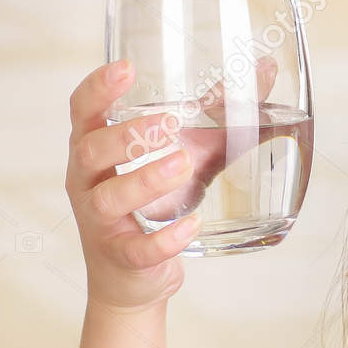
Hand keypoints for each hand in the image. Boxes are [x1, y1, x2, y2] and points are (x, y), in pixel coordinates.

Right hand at [63, 56, 279, 314]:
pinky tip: (192, 225)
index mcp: (95, 148)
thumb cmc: (155, 203)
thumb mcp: (188, 151)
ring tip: (182, 164)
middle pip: (91, 150)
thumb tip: (265, 68)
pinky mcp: (121, 257)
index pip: (83, 110)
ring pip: (110, 198)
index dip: (98, 88)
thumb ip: (219, 114)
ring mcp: (100, 222)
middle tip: (169, 124)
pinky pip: (138, 248)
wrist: (133, 279)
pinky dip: (165, 239)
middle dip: (127, 135)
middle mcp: (87, 182)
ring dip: (145, 180)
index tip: (126, 68)